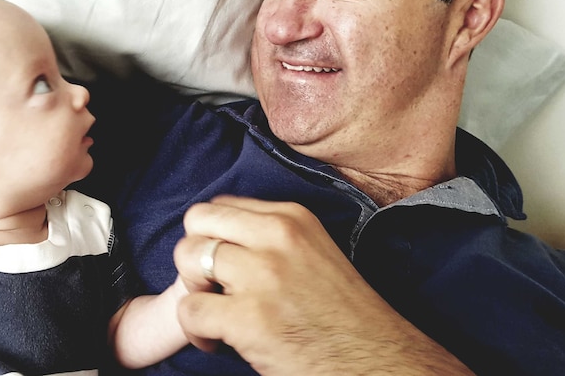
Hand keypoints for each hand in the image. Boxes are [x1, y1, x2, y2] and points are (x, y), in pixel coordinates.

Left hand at [173, 195, 473, 375]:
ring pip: (186, 257)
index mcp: (293, 217)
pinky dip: (195, 330)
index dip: (212, 236)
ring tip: (214, 314)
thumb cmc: (343, 317)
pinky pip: (189, 309)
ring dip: (192, 290)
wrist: (377, 363)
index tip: (224, 267)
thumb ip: (271, 238)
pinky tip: (217, 342)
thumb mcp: (313, 253)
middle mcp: (278, 236)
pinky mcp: (250, 318)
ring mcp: (264, 275)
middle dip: (194, 255)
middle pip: (197, 220)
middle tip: (212, 288)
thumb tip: (221, 240)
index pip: (221, 205)